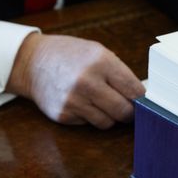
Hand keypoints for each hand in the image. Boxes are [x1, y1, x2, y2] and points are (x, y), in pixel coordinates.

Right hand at [6, 33, 144, 127]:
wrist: (33, 62)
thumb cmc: (71, 56)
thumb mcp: (98, 53)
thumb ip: (120, 73)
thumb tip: (142, 97)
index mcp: (101, 62)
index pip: (134, 90)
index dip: (142, 99)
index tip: (144, 102)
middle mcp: (87, 82)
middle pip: (123, 111)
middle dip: (129, 113)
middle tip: (128, 109)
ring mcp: (74, 100)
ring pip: (107, 122)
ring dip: (109, 116)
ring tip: (101, 102)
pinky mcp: (63, 115)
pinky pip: (88, 124)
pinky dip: (90, 117)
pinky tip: (82, 103)